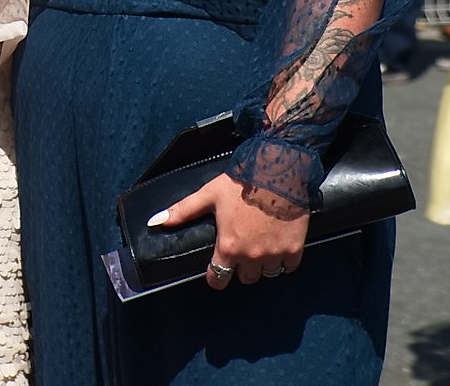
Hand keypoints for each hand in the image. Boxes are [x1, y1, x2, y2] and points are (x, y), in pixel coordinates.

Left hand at [152, 172, 306, 288]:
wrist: (278, 170)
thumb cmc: (242, 182)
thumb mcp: (209, 195)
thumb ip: (183, 211)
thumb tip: (154, 223)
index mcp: (229, 246)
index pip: (218, 280)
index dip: (216, 275)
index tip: (219, 268)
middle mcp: (251, 256)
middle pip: (245, 278)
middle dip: (241, 267)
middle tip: (242, 248)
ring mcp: (274, 254)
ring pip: (267, 274)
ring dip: (263, 264)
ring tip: (261, 245)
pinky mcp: (294, 249)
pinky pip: (288, 267)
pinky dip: (285, 260)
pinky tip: (279, 245)